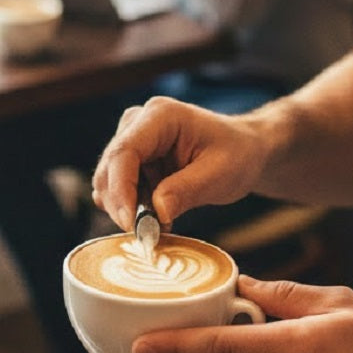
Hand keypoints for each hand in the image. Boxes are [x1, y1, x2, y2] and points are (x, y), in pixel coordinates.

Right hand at [92, 96, 263, 230]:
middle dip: (122, 206)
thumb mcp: (221, 174)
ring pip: (108, 181)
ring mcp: (131, 139)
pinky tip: (153, 216)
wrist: (243, 150)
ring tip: (160, 224)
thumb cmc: (237, 155)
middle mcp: (138, 122)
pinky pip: (116, 187)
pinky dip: (130, 206)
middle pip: (110, 168)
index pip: (124, 152)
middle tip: (147, 235)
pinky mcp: (131, 158)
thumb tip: (156, 213)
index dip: (121, 190)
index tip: (132, 225)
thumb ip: (187, 191)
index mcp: (160, 116)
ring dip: (127, 208)